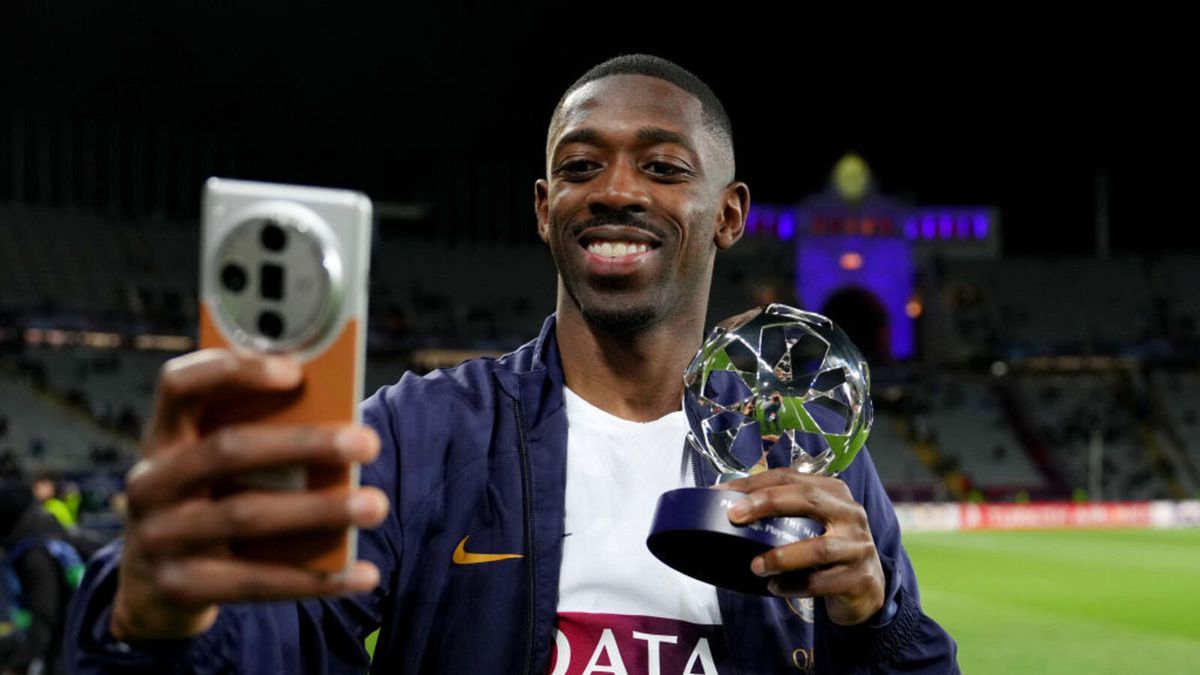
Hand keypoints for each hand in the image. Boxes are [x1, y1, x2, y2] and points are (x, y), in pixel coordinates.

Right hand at [110, 349, 389, 640]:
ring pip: (246, 516)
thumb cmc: (210, 499)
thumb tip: (340, 420)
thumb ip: (259, 434)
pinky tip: (363, 573)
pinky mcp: (181, 587)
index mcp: (163, 436)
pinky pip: (256, 582)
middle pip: (227, 451)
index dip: (233, 370)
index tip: (295, 370)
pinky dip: (316, 578)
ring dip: (319, 510)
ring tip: (376, 505)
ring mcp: (159, 538)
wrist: (155, 585)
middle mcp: (151, 482)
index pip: (179, 385)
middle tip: (366, 443)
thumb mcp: (216, 463)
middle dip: (303, 444)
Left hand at [719, 469, 884, 625]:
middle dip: (767, 504)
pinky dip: (793, 586)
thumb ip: (783, 509)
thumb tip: (731, 503)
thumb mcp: (812, 521)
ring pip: (818, 548)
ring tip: (756, 567)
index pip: (790, 477)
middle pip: (808, 498)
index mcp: (834, 491)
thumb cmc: (828, 547)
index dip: (754, 483)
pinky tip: (775, 587)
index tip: (721, 493)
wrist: (867, 587)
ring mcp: (858, 545)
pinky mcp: (859, 578)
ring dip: (781, 557)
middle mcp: (850, 512)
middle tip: (735, 517)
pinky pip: (821, 582)